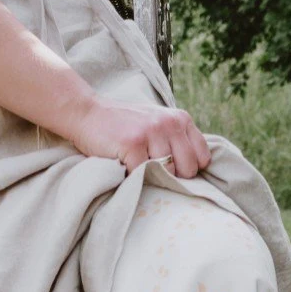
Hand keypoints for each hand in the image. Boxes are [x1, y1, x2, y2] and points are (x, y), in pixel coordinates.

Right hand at [67, 97, 211, 176]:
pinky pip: (142, 175)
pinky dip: (133, 177)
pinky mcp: (132, 143)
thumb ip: (178, 140)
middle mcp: (169, 123)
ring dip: (151, 178)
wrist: (88, 114)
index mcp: (180, 119)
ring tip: (136, 165)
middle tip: (153, 172)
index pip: (202, 158)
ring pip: (166, 174)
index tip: (172, 170)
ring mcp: (151, 132)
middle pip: (189, 170)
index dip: (188, 170)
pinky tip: (124, 165)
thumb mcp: (158, 124)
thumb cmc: (125, 126)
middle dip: (172, 178)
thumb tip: (197, 173)